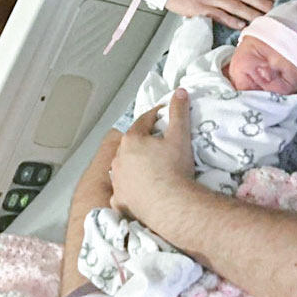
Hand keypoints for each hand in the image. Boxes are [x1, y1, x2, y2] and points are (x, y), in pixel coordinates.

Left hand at [110, 89, 193, 230]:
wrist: (170, 205)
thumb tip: (179, 91)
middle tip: (159, 144)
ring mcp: (117, 181)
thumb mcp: (180, 136)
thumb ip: (178, 112)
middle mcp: (119, 159)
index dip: (155, 116)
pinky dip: (129, 189)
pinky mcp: (119, 201)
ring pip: (124, 167)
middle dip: (143, 142)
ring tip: (149, 168)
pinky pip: (122, 191)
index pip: (143, 121)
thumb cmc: (174, 167)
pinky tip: (138, 191)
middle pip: (131, 145)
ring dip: (133, 165)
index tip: (164, 115)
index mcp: (132, 140)